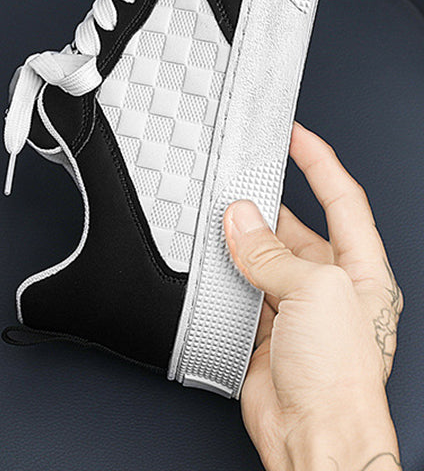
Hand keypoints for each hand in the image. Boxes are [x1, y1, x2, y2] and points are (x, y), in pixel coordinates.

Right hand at [223, 123, 402, 470]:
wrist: (315, 437)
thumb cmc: (341, 377)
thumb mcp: (316, 293)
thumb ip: (272, 253)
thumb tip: (242, 221)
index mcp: (361, 271)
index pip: (342, 201)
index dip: (319, 163)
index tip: (295, 136)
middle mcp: (330, 287)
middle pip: (295, 228)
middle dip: (267, 208)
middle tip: (239, 187)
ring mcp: (296, 309)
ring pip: (261, 258)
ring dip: (241, 244)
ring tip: (221, 225)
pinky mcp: (264, 329)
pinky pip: (238, 288)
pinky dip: (222, 276)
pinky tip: (211, 264)